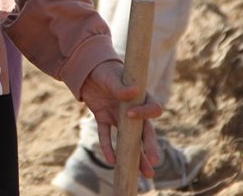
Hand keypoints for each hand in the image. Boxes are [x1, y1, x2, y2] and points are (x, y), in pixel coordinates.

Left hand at [79, 60, 163, 175]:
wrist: (88, 68)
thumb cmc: (105, 69)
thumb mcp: (111, 75)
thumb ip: (120, 86)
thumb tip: (133, 93)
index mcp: (140, 96)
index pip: (152, 109)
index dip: (144, 114)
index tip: (130, 114)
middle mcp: (132, 109)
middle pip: (144, 131)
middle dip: (150, 147)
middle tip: (154, 162)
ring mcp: (118, 115)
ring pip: (128, 139)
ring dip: (134, 155)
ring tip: (143, 173)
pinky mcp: (103, 118)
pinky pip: (106, 135)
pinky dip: (107, 146)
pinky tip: (111, 160)